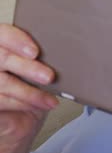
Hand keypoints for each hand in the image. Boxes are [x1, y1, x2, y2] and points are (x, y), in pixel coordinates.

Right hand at [0, 24, 57, 152]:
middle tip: (49, 77)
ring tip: (50, 99)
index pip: (3, 34)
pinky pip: (1, 100)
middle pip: (3, 58)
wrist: (19, 118)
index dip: (16, 40)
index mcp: (2, 43)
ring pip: (3, 82)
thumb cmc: (31, 85)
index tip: (35, 51)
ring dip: (30, 92)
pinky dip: (22, 104)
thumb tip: (64, 51)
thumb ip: (42, 56)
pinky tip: (40, 105)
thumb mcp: (40, 67)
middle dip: (28, 68)